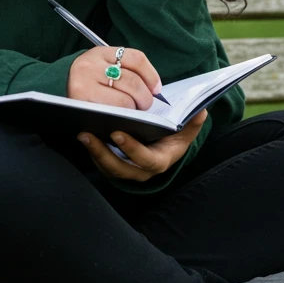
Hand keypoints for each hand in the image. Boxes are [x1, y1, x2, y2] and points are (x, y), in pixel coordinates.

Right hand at [67, 45, 161, 109]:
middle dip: (144, 97)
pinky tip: (121, 116)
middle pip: (132, 81)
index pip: (135, 58)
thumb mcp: (104, 68)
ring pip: (124, 100)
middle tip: (145, 105)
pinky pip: (112, 112)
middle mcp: (90, 65)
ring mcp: (83, 84)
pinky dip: (122, 116)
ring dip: (134, 109)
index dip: (151, 75)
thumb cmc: (89, 83)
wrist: (58, 95)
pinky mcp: (80, 103)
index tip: (156, 89)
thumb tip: (155, 89)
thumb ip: (127, 71)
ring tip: (132, 111)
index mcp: (100, 52)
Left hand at [78, 110, 208, 182]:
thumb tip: (201, 111)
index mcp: (159, 162)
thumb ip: (193, 122)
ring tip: (82, 134)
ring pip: (107, 166)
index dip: (131, 149)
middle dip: (103, 153)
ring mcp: (125, 169)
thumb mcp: (186, 131)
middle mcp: (140, 171)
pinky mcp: (113, 164)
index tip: (118, 133)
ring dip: (93, 151)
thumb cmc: (174, 137)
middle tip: (90, 135)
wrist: (164, 145)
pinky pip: (101, 161)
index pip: (144, 160)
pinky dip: (92, 150)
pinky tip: (83, 133)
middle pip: (119, 168)